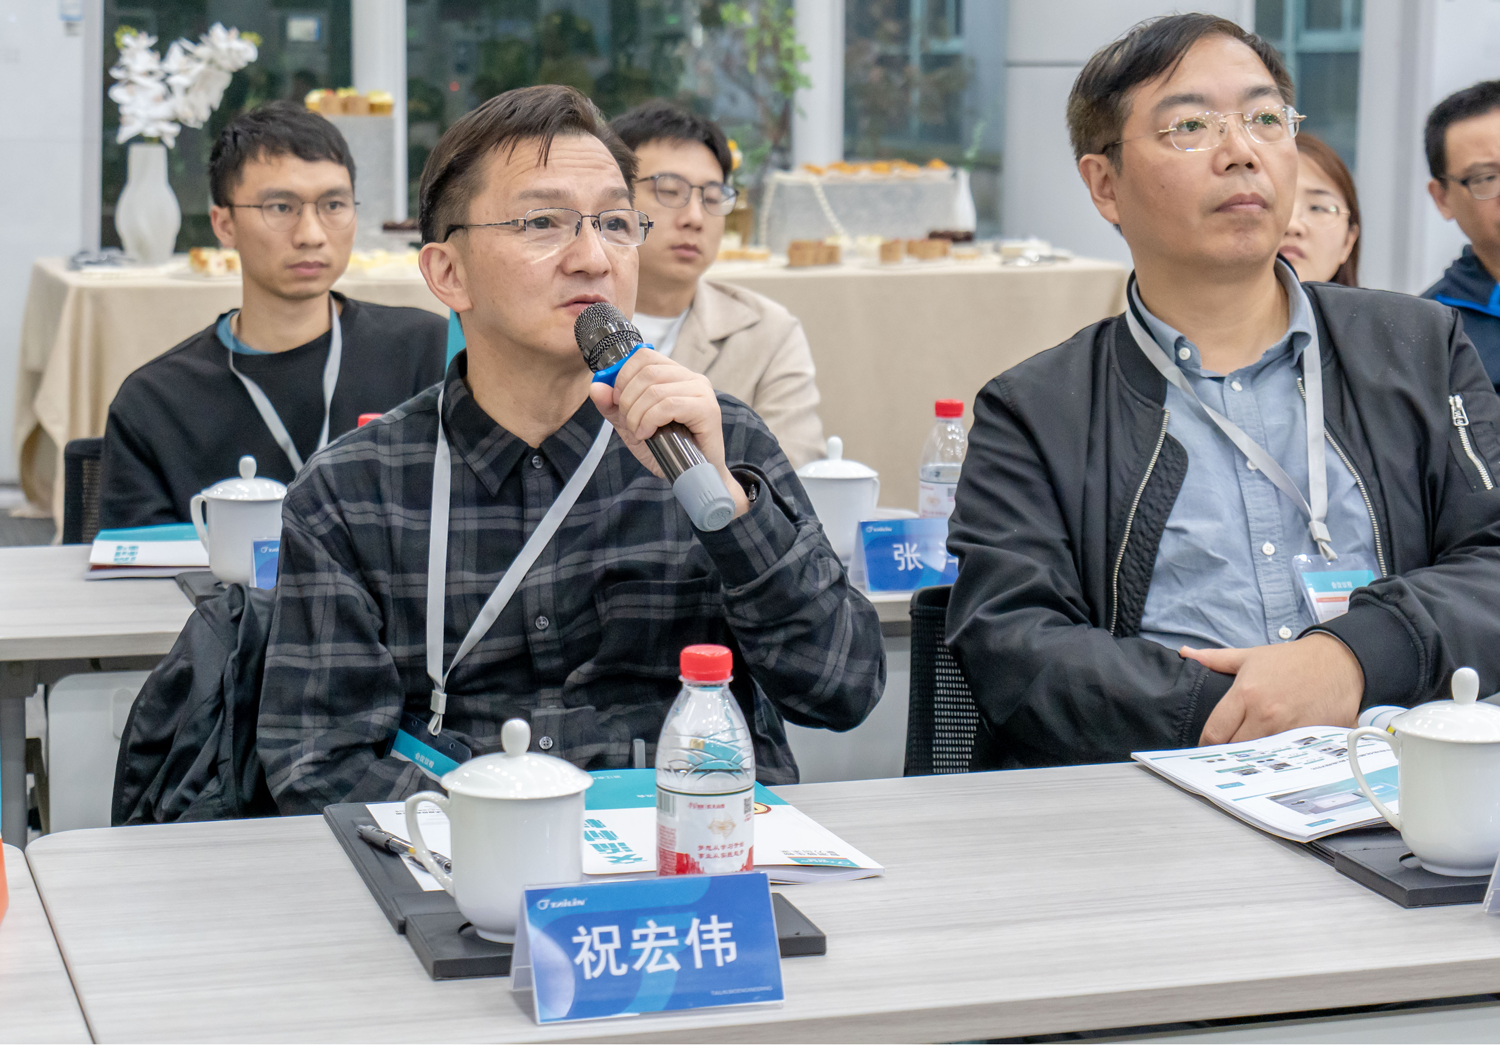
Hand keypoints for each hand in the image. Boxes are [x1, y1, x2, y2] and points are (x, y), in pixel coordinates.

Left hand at [588, 347, 748, 517]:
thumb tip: (597, 386)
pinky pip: (669, 405)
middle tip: (629, 423)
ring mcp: (702, 392)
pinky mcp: (707, 409)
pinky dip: (650, 420)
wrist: (691, 476)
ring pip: (656, 390)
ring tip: (639, 433)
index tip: (618, 401)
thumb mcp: (631, 425)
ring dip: (637, 414)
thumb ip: (613, 406)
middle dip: (628, 400)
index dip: (623, 375)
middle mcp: (691, 377)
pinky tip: (648, 434)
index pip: (643, 355)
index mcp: (675, 374)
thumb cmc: (667, 449)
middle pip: (647, 372)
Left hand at [1182, 633, 1364, 745]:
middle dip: (1228, 752)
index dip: (1206, 743)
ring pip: (1260, 756)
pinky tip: (1277, 754)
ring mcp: (1288, 728)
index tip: (1206, 747)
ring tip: (1250, 755)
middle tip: (1227, 752)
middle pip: (1235, 749)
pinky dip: (1280, 757)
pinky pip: (1288, 755)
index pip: (1214, 732)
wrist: (1338, 661)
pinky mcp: (1310, 738)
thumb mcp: (1250, 656)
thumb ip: (1215, 659)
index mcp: (1245, 694)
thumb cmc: (1292, 660)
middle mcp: (1265, 714)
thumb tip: (1186, 652)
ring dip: (1253, 757)